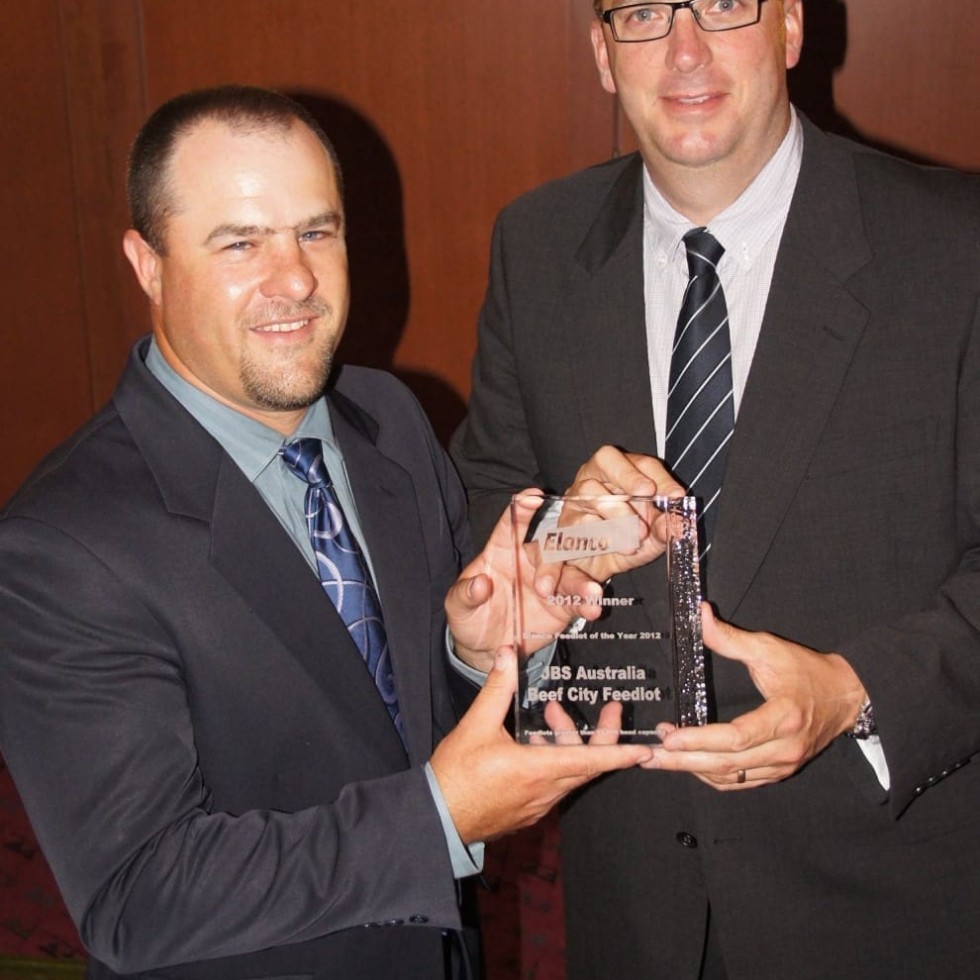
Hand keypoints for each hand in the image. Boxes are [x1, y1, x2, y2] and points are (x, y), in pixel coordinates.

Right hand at [430, 646, 653, 842]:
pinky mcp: (527, 809)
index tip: (646, 750)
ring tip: (549, 713)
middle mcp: (545, 791)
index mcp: (538, 770)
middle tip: (613, 709)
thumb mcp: (476, 726)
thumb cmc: (455, 777)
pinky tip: (534, 743)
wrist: (436, 818)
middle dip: (602, 735)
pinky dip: (554, 760)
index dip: (621, 754)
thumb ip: (497, 689)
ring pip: (569, 772)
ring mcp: (537, 804)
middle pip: (587, 764)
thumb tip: (508, 655)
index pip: (591, 761)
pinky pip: (553, 783)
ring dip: (568, 743)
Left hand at [446, 490, 607, 672]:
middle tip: (546, 586)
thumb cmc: (469, 617)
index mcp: (503, 551)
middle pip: (548, 550)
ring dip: (582, 584)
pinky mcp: (562, 605)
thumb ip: (466, 593)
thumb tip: (481, 583)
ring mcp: (550, 582)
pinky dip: (587, 603)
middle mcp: (530, 561)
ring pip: (570, 574)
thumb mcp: (457, 606)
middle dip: (553, 562)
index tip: (532, 497)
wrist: (485, 648)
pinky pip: (578, 600)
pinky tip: (593, 608)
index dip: (521, 510)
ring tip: (592, 594)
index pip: (511, 525)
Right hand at [546, 445, 686, 580]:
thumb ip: (663, 528)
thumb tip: (680, 524)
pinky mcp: (565, 523)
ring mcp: (577, 498)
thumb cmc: (626, 542)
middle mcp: (595, 477)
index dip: (660, 476)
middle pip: (606, 459)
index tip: (676, 495)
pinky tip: (615, 546)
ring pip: (591, 492)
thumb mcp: (652, 538)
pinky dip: (602, 536)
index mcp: (622, 475)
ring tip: (636, 536)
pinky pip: (579, 523)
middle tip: (647, 493)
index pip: (642, 463)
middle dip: (629, 476)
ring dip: (617, 513)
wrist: (597, 570)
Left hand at [645, 605, 866, 789]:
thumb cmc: (808, 672)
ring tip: (662, 757)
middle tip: (650, 755)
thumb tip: (700, 616)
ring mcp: (783, 764)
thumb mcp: (769, 648)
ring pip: (731, 778)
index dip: (700, 740)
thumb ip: (730, 637)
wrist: (847, 697)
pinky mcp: (780, 771)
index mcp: (784, 717)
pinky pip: (741, 782)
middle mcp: (784, 748)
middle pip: (727, 764)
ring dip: (693, 770)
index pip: (736, 737)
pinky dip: (713, 776)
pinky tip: (691, 764)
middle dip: (683, 761)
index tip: (670, 735)